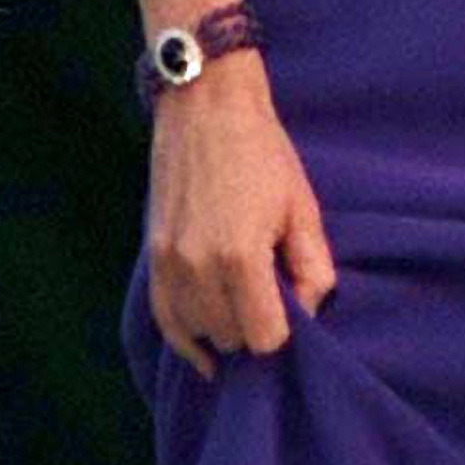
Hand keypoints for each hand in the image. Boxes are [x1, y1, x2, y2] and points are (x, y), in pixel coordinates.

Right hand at [146, 53, 335, 376]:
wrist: (206, 108)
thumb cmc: (263, 155)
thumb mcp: (302, 209)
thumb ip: (312, 270)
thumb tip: (309, 312)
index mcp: (240, 257)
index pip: (265, 337)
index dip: (286, 333)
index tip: (293, 311)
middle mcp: (197, 269)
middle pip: (232, 338)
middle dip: (256, 329)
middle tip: (271, 302)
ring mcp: (168, 265)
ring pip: (199, 334)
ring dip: (224, 331)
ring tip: (244, 309)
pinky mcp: (152, 258)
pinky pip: (165, 321)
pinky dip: (187, 341)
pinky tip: (206, 355)